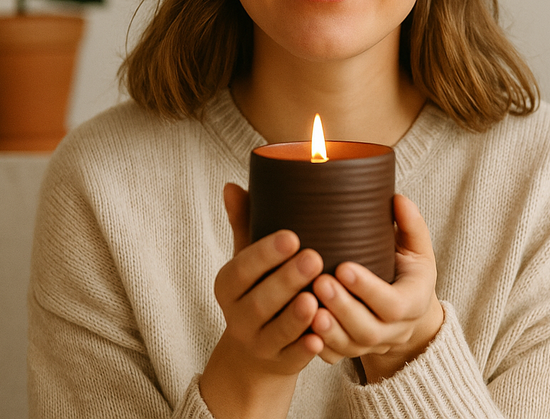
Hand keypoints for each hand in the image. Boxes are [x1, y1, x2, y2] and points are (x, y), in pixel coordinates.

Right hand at [198, 183, 324, 418]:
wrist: (256, 348)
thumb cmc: (259, 288)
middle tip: (315, 257)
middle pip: (259, 301)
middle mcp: (238, 317)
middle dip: (286, 280)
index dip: (264, 254)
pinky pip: (292, 357)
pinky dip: (305, 349)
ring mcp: (258, 343)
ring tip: (317, 298)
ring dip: (296, 316)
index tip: (292, 235)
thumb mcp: (248, 259)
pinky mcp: (280, 363)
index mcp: (228, 285)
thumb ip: (245, 223)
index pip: (241, 269)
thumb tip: (232, 185)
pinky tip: (321, 336)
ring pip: (276, 331)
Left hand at [309, 194, 444, 382]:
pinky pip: (334, 356)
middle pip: (368, 329)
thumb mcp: (417, 250)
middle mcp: (395, 330)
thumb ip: (411, 226)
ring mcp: (372, 346)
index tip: (343, 266)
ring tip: (304, 306)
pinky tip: (299, 328)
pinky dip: (317, 345)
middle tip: (318, 282)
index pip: (392, 303)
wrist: (406, 312)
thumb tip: (398, 198)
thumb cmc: (407, 271)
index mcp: (413, 303)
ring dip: (327, 329)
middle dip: (342, 307)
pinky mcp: (353, 352)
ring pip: (349, 346)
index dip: (368, 288)